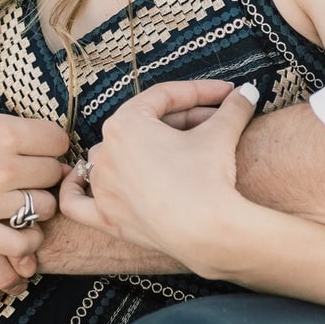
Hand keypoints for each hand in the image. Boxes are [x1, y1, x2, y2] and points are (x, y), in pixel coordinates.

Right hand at [0, 101, 66, 252]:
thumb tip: (20, 132)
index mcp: (1, 131)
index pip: (57, 140)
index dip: (50, 143)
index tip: (39, 147)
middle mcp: (2, 166)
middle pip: (52, 173)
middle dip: (45, 172)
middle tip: (30, 173)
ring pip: (44, 208)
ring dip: (38, 204)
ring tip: (23, 200)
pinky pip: (20, 243)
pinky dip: (27, 240)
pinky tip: (19, 230)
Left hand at [62, 80, 257, 267]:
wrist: (207, 232)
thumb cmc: (207, 178)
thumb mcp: (222, 132)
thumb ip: (233, 108)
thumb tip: (250, 92)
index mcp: (126, 123)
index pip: (164, 97)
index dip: (200, 92)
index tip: (225, 94)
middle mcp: (105, 152)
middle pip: (146, 125)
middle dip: (184, 120)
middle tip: (217, 120)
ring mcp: (103, 186)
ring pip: (117, 156)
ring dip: (144, 148)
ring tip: (181, 147)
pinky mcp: (105, 218)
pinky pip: (77, 201)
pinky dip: (75, 190)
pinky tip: (77, 179)